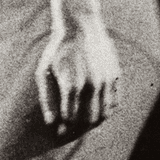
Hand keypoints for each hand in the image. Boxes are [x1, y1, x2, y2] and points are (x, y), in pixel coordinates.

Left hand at [36, 16, 120, 137]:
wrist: (80, 26)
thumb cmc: (57, 50)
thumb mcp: (44, 72)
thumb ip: (46, 99)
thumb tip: (51, 123)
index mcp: (72, 85)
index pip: (70, 119)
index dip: (64, 128)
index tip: (59, 132)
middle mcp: (91, 85)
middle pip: (88, 120)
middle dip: (79, 129)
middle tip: (71, 131)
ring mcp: (106, 80)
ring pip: (104, 113)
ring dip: (94, 122)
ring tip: (85, 124)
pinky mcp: (115, 75)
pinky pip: (115, 101)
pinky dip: (107, 110)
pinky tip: (98, 111)